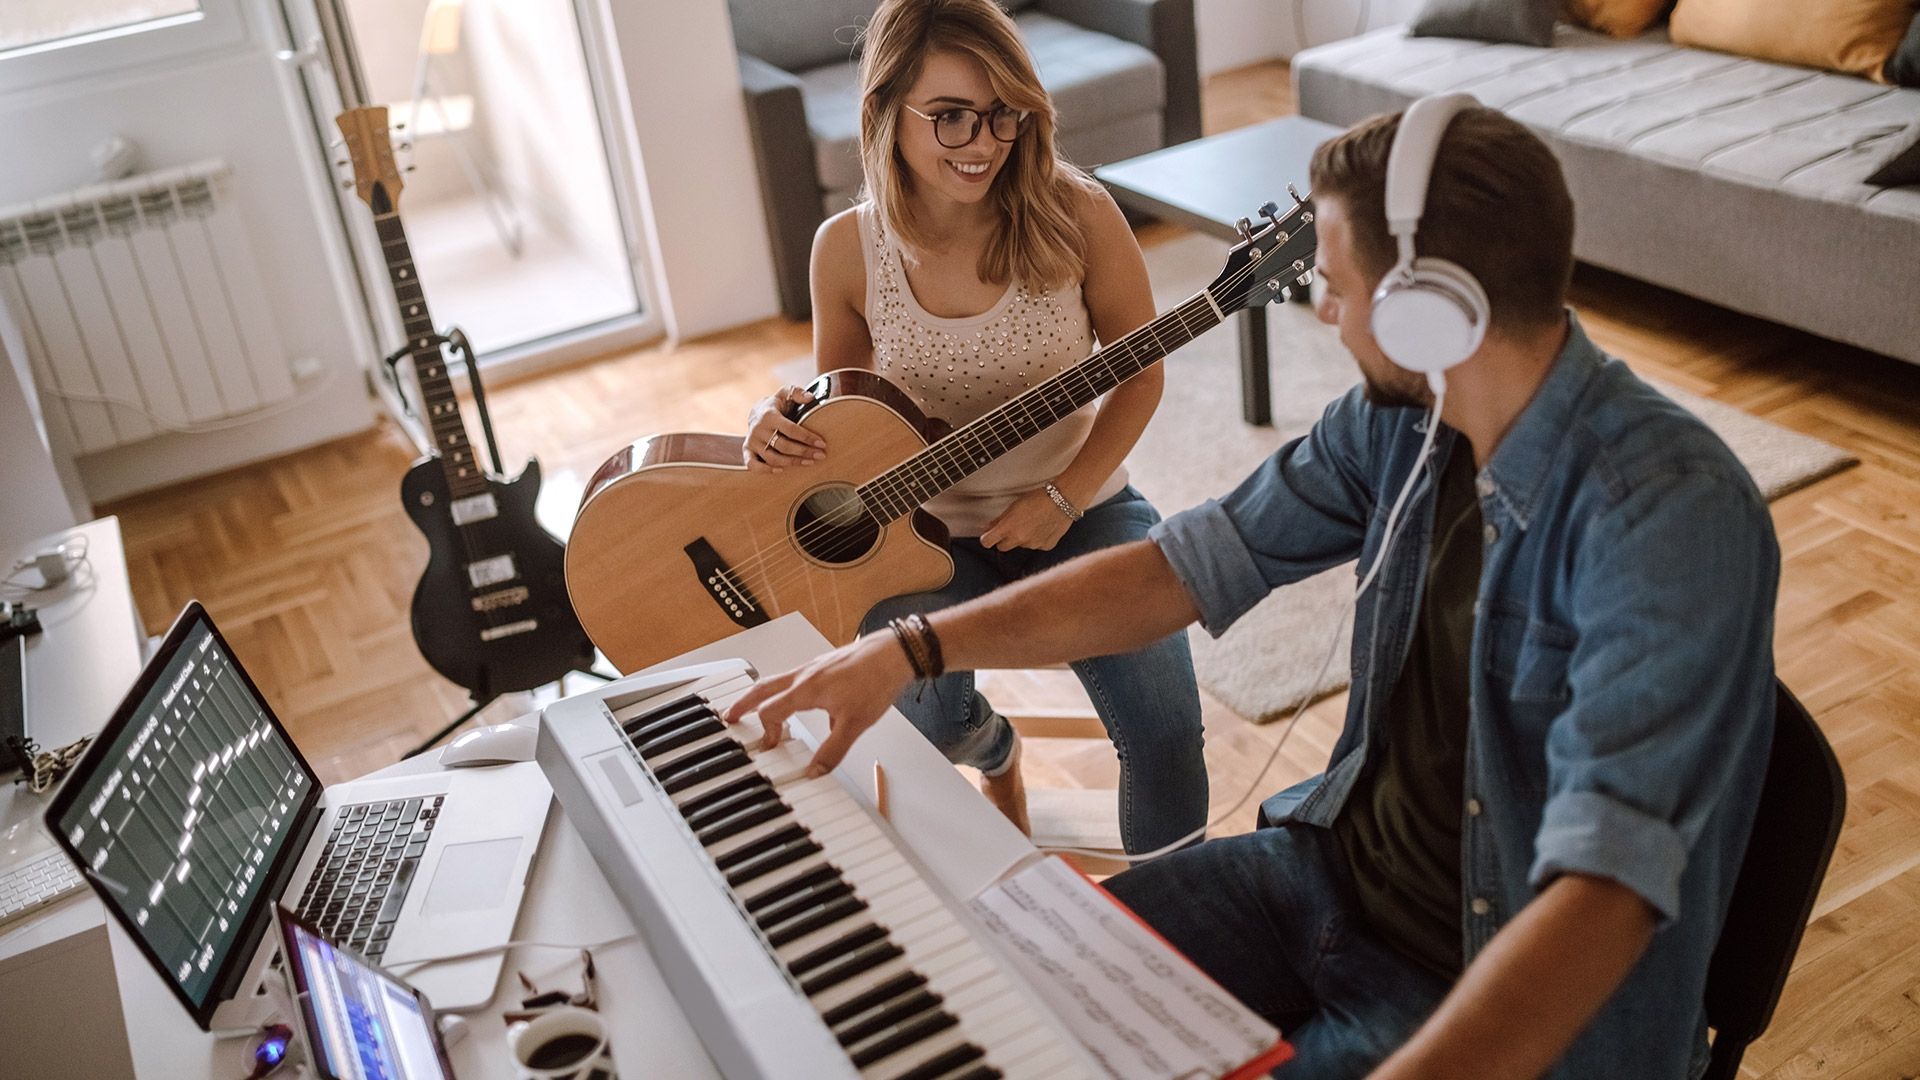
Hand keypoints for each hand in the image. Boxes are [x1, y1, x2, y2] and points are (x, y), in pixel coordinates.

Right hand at [722, 633, 915, 776]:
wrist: (895, 653)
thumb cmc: (876, 679)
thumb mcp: (855, 724)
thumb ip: (832, 751)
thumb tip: (815, 771)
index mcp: (805, 689)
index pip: (769, 711)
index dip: (766, 732)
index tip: (770, 747)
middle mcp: (804, 675)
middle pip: (762, 689)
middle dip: (743, 703)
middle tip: (730, 715)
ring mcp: (813, 667)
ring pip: (777, 681)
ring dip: (764, 696)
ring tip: (758, 708)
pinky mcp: (824, 665)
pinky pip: (796, 679)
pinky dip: (787, 691)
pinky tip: (802, 703)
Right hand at [743, 385, 826, 471]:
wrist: (755, 412)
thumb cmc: (776, 404)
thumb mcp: (785, 393)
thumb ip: (798, 393)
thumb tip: (811, 398)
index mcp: (769, 415)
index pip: (791, 430)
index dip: (807, 437)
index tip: (822, 443)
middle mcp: (758, 429)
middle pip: (783, 446)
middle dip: (804, 452)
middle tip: (821, 455)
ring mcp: (752, 441)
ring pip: (772, 458)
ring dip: (792, 463)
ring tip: (810, 462)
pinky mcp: (747, 450)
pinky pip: (753, 465)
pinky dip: (766, 470)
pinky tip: (781, 471)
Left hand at [978, 488, 1075, 551]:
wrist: (1063, 499)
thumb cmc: (1038, 498)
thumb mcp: (1014, 506)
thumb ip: (1000, 520)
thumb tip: (989, 528)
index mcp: (1008, 528)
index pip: (987, 542)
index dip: (987, 538)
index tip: (989, 535)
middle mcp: (1019, 539)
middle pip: (1002, 547)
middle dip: (1004, 539)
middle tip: (1012, 527)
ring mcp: (1033, 545)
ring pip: (1021, 545)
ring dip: (1023, 537)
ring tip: (1033, 522)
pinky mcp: (1046, 546)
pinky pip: (1036, 545)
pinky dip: (1038, 539)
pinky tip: (1044, 526)